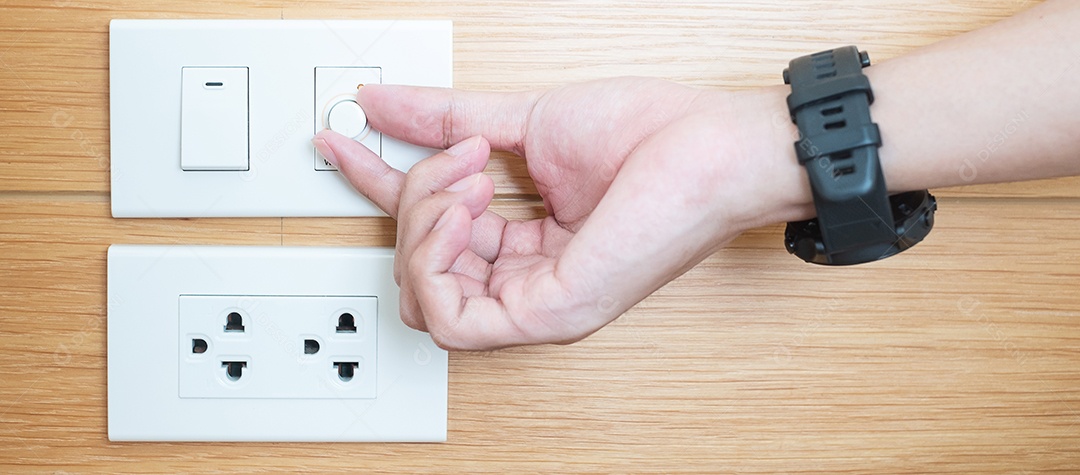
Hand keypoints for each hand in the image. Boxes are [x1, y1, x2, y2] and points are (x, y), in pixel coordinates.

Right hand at [312, 78, 806, 349]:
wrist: (710, 144)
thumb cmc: (649, 136)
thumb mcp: (522, 121)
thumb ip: (446, 120)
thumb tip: (382, 104)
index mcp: (525, 244)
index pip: (430, 229)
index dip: (377, 186)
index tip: (338, 142)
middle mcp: (527, 282)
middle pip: (416, 268)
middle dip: (411, 200)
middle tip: (461, 154)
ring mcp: (537, 304)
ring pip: (422, 294)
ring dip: (424, 222)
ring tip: (472, 174)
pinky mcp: (547, 314)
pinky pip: (448, 316)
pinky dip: (437, 255)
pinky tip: (468, 209)